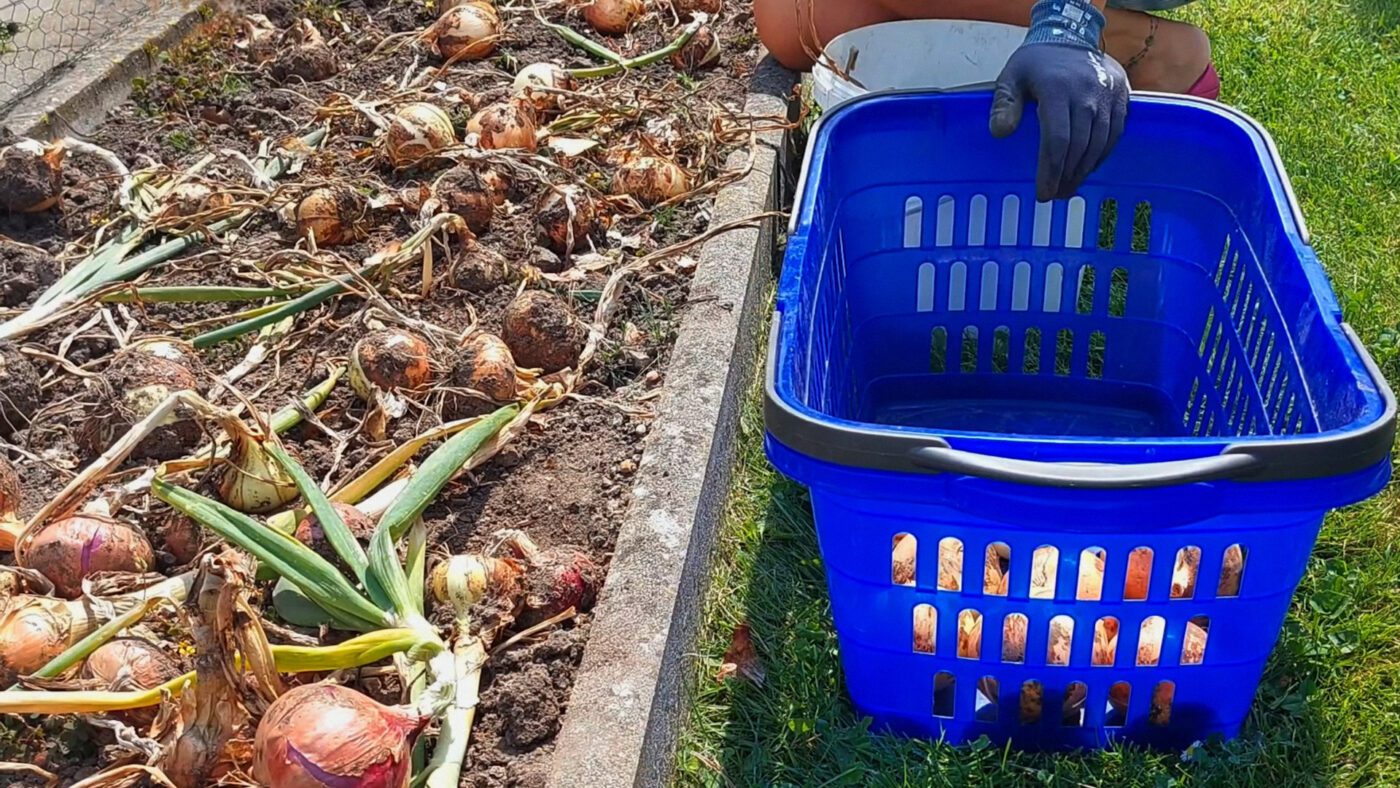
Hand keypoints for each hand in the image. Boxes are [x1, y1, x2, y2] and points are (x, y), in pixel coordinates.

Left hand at [989, 0, 1128, 201]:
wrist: (1070, 36)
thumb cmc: (1035, 63)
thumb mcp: (1011, 78)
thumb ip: (1003, 104)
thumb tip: (1000, 133)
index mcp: (1056, 90)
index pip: (1057, 140)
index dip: (1050, 171)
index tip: (1043, 194)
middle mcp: (1087, 93)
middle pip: (1079, 146)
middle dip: (1066, 176)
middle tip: (1056, 195)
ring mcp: (1108, 93)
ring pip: (1100, 143)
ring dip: (1084, 170)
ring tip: (1069, 186)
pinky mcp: (1122, 94)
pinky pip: (1115, 132)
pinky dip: (1102, 154)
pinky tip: (1087, 168)